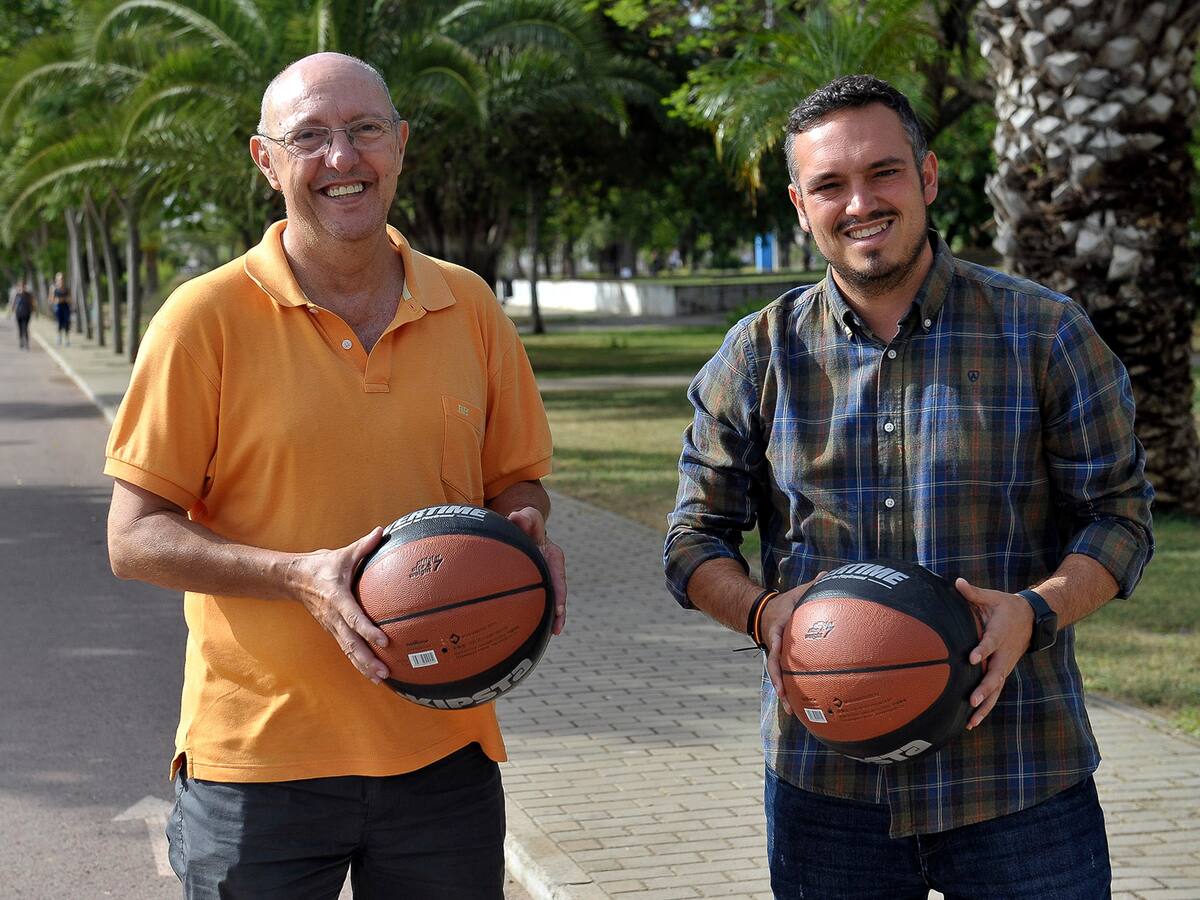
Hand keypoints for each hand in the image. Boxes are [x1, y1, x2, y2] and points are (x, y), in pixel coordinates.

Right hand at [287, 527, 389, 682]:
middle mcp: (333, 616)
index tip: (383, 641)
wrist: (294, 579)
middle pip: (350, 642)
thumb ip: (364, 545)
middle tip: (384, 671)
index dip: (367, 630)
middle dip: (367, 658)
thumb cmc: (322, 565)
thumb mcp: (343, 554)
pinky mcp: (332, 631)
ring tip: (381, 678)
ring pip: (348, 650)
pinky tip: (372, 674)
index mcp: (337, 598)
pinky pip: (346, 649)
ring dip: (363, 666)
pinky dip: (358, 663)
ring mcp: (331, 626)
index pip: (353, 617)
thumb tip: (382, 531)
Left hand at [506, 507, 567, 634]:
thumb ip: (525, 518)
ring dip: (551, 616)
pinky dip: (539, 613)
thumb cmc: (524, 523)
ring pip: (550, 599)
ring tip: (551, 634)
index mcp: (553, 555)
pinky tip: (532, 630)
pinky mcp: (537, 583)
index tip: (558, 608)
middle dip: (558, 610)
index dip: (559, 593)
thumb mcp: (527, 518)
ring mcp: (545, 577)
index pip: (558, 575)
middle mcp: (552, 569)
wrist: (521, 527)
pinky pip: (539, 599)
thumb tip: (516, 517)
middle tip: (556, 628)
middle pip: (557, 592)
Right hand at [763, 572, 826, 716]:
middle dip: (777, 680)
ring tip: (790, 710)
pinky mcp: (780, 662)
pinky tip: (796, 708)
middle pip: (773, 664)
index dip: (776, 645)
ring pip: (777, 676)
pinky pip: (783, 677)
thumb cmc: (786, 602)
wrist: (763, 612)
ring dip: (782, 692)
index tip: (777, 652)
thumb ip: (813, 585)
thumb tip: (829, 573)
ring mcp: (775, 654)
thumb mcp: (797, 592)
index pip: (775, 637)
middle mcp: (774, 643)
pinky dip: (788, 692)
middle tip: (783, 694)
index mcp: (778, 626)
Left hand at [956, 577, 1035, 728]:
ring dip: (985, 705)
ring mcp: (1004, 666)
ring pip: (996, 689)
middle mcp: (1004, 654)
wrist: (1030, 619)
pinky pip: (995, 692)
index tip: (972, 658)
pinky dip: (986, 707)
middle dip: (985, 688)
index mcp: (1000, 633)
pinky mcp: (1002, 673)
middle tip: (973, 700)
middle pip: (995, 673)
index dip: (982, 649)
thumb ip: (973, 593)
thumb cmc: (1005, 607)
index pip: (991, 642)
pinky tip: (973, 721)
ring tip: (971, 722)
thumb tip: (957, 582)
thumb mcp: (991, 597)